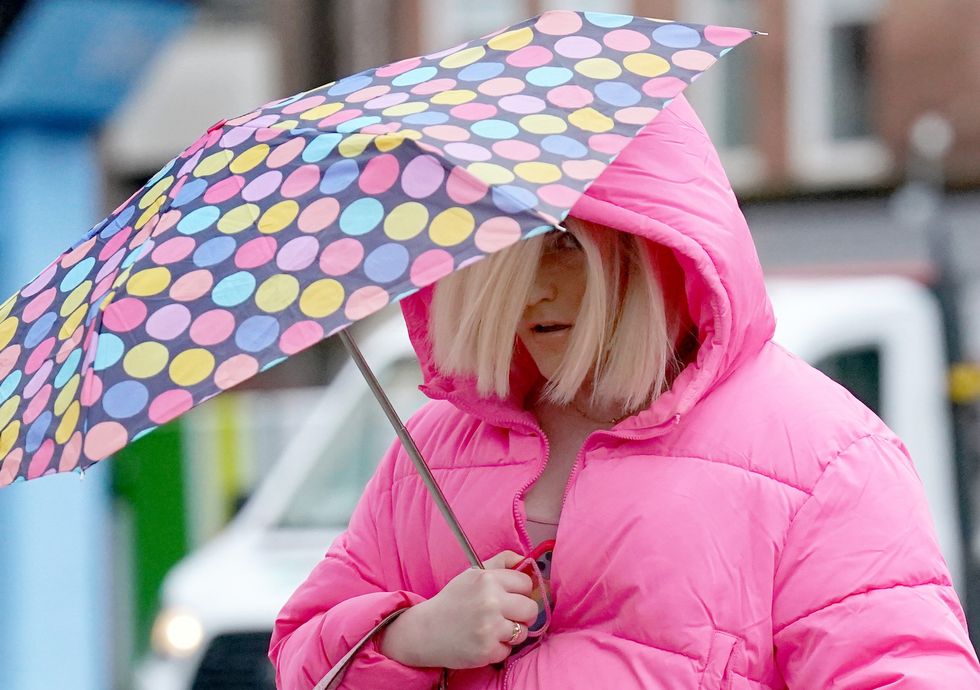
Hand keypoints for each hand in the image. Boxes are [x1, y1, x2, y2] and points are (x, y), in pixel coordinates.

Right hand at [378, 550, 538, 668]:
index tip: (511, 597)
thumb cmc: (452, 601)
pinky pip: (508, 651)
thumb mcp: (472, 574)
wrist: (425, 631)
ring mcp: (490, 627)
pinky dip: (497, 649)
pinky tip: (482, 642)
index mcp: (487, 579)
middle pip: (531, 609)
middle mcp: (490, 601)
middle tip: (505, 616)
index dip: (521, 592)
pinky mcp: (487, 650)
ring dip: (511, 634)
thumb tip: (526, 559)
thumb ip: (500, 562)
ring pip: (523, 632)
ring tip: (491, 629)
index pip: (526, 583)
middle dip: (522, 614)